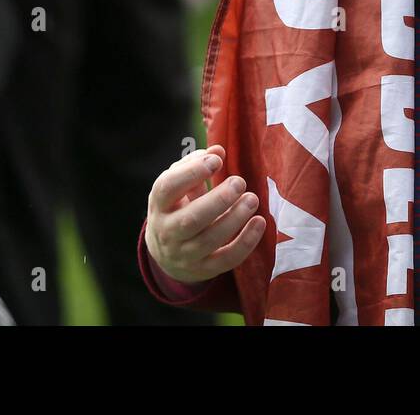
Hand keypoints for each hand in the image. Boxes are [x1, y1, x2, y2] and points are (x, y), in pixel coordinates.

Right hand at [145, 144, 265, 284]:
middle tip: (240, 182)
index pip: (167, 188)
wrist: (166, 254)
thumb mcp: (178, 185)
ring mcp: (184, 254)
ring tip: (252, 199)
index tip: (217, 160)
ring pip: (209, 240)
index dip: (191, 172)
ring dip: (234, 219)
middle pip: (191, 220)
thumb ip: (196, 164)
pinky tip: (259, 222)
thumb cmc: (177, 207)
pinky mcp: (204, 269)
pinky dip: (245, 242)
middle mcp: (167, 232)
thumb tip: (218, 150)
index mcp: (159, 205)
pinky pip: (226, 260)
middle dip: (218, 200)